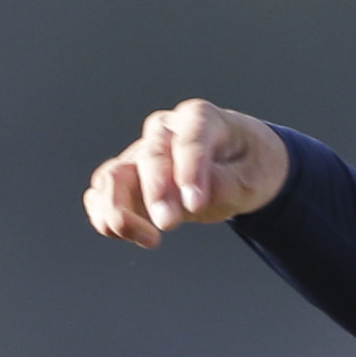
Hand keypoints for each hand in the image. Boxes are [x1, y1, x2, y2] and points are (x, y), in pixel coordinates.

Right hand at [84, 99, 290, 248]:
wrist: (240, 165)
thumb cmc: (248, 165)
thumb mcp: (254, 176)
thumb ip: (226, 185)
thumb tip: (188, 201)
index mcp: (200, 118)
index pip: (190, 140)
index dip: (189, 172)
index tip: (195, 204)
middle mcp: (164, 131)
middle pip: (150, 157)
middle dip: (156, 193)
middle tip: (169, 224)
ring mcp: (141, 154)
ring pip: (113, 176)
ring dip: (119, 209)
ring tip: (149, 238)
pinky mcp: (127, 180)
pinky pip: (101, 196)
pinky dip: (105, 216)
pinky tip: (129, 236)